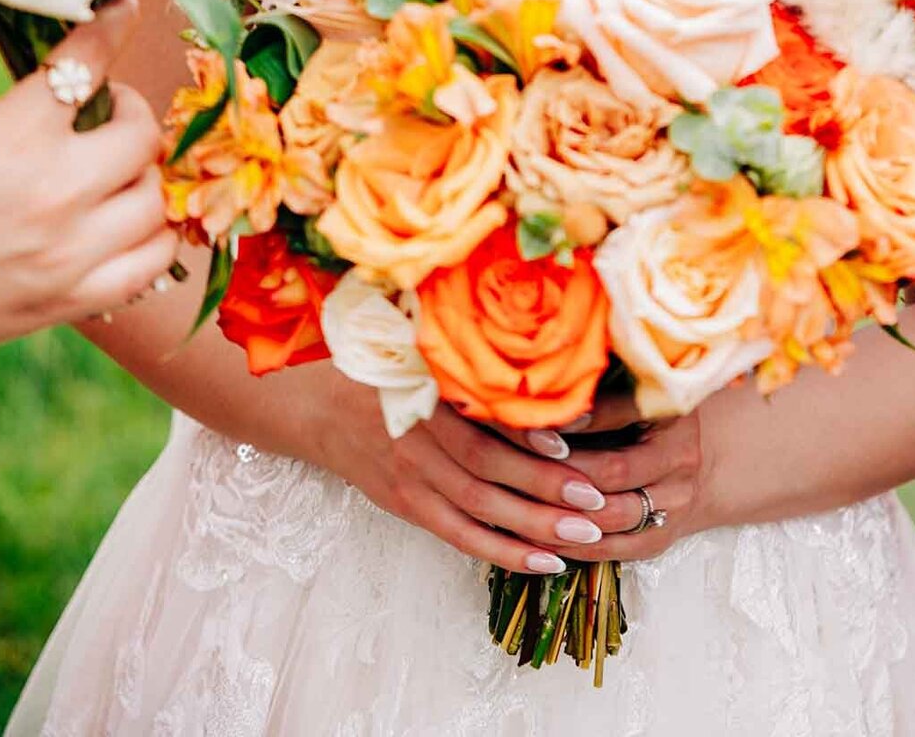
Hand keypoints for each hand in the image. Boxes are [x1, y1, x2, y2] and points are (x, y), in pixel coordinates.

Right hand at [0, 0, 178, 345]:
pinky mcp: (75, 300)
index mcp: (11, 139)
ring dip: (142, 175)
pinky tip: (129, 223)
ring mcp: (70, 253)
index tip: (123, 8)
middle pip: (140, 134)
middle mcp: (53, 193)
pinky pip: (155, 259)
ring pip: (156, 197)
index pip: (84, 62)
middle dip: (130, 113)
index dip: (111, 25)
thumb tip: (55, 67)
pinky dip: (153, 234)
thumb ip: (11, 99)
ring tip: (117, 170)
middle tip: (108, 113)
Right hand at [319, 382, 630, 574]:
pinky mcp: (407, 505)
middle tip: (595, 498)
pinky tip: (544, 561)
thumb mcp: (419, 353)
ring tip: (582, 533)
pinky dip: (502, 552)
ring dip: (533, 526)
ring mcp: (410, 477)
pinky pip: (459, 536)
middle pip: (485, 470)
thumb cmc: (383, 370)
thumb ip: (469, 367)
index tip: (571, 442)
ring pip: (478, 509)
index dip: (522, 434)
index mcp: (423, 393)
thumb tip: (542, 377)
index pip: (478, 420)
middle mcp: (416, 438)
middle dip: (543, 486)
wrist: (319, 409)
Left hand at [497, 389, 705, 562]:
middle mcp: (681, 458)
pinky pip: (615, 549)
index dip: (577, 418)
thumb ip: (597, 392)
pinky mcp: (662, 540)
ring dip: (563, 514)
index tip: (534, 421)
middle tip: (514, 467)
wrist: (705, 466)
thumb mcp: (635, 394)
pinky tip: (539, 537)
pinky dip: (575, 546)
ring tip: (519, 505)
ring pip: (613, 516)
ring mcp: (675, 503)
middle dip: (560, 471)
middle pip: (613, 471)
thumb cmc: (651, 421)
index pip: (622, 412)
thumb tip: (540, 388)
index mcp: (671, 412)